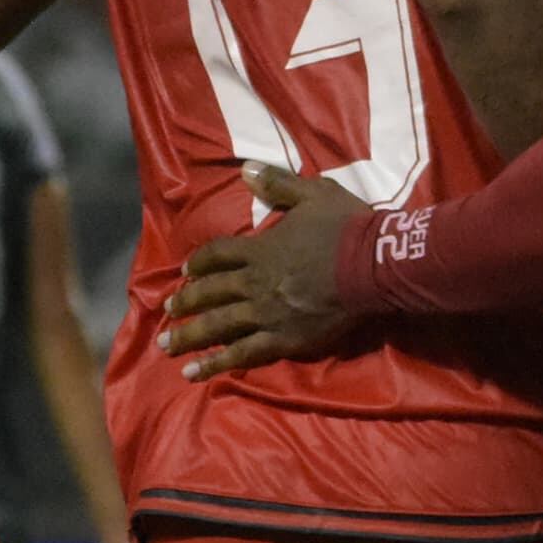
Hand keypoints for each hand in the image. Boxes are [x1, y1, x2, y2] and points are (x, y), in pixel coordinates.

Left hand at [160, 161, 368, 378]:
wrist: (376, 266)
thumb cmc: (348, 229)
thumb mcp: (314, 194)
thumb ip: (278, 184)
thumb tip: (246, 169)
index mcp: (260, 249)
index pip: (217, 255)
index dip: (199, 262)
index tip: (186, 271)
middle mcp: (254, 282)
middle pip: (210, 293)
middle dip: (185, 301)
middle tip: (166, 310)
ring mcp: (266, 313)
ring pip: (217, 326)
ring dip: (189, 336)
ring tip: (166, 346)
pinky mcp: (283, 339)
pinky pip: (242, 354)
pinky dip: (216, 364)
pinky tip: (194, 373)